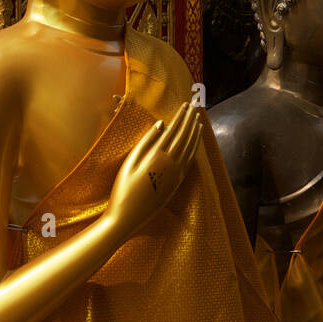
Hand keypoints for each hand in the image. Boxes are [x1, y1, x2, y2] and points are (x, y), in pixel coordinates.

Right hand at [107, 102, 201, 233]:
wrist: (128, 217)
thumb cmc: (123, 189)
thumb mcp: (131, 162)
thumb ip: (147, 142)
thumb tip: (163, 124)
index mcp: (158, 156)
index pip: (174, 130)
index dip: (181, 116)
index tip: (186, 104)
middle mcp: (172, 164)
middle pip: (185, 136)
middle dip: (190, 120)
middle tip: (195, 107)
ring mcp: (177, 174)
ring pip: (191, 148)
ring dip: (196, 133)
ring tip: (199, 121)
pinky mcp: (178, 183)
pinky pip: (190, 160)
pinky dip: (195, 148)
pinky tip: (195, 142)